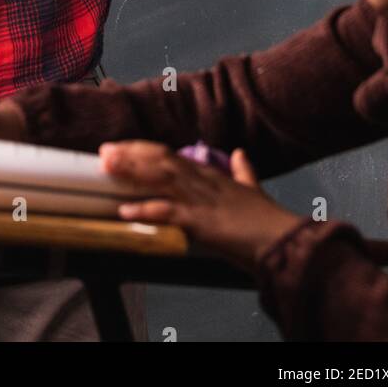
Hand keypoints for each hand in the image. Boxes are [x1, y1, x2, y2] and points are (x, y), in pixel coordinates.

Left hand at [100, 140, 300, 273]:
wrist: (283, 240)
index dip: (142, 149)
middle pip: (161, 160)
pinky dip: (146, 211)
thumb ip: (243, 172)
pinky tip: (126, 212)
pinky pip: (170, 214)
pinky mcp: (203, 223)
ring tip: (107, 167)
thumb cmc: (267, 221)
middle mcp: (202, 181)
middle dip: (131, 154)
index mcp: (210, 175)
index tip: (119, 146)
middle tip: (104, 151)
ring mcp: (201, 200)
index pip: (169, 154)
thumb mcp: (252, 190)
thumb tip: (241, 154)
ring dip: (132, 171)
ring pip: (161, 178)